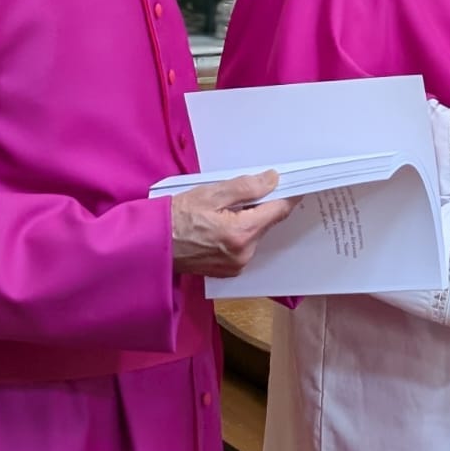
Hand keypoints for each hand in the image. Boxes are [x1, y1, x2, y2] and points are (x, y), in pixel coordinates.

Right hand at [170, 170, 296, 277]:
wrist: (152, 244)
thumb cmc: (176, 216)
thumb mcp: (210, 193)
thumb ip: (246, 187)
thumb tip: (273, 179)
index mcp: (241, 233)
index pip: (278, 211)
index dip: (289, 195)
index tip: (297, 184)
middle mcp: (243, 253)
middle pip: (267, 223)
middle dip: (262, 206)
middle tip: (247, 192)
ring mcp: (237, 265)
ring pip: (256, 234)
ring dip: (250, 220)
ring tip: (227, 210)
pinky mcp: (229, 271)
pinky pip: (245, 246)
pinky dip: (241, 233)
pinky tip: (222, 225)